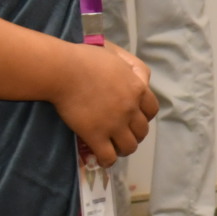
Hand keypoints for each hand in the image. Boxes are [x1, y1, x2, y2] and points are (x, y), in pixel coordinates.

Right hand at [57, 40, 157, 166]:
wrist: (64, 70)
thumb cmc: (86, 57)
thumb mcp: (116, 54)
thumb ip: (131, 66)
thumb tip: (141, 78)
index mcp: (137, 88)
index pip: (152, 110)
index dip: (145, 117)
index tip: (136, 119)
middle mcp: (130, 108)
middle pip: (142, 130)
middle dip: (135, 134)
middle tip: (123, 134)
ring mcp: (114, 124)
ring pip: (129, 146)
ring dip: (123, 149)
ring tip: (114, 148)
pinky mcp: (96, 135)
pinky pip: (108, 156)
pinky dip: (107, 161)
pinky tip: (102, 159)